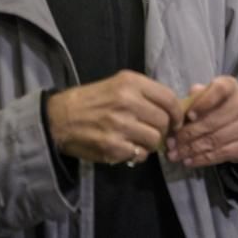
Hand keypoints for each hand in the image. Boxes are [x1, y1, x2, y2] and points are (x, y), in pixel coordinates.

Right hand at [47, 70, 183, 165]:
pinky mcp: (111, 146)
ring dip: (151, 143)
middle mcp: (127, 102)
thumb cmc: (93, 99)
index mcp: (131, 83)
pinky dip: (137, 154)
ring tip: (140, 140)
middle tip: (155, 132)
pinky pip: (139, 154)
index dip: (178, 113)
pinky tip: (128, 148)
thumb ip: (146, 93)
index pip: (169, 98)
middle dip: (164, 130)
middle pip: (164, 121)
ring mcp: (119, 125)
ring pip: (154, 139)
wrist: (59, 117)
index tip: (176, 121)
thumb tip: (173, 109)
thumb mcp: (119, 84)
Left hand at [166, 76, 237, 167]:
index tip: (188, 116)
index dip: (203, 103)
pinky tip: (190, 161)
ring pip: (215, 139)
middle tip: (171, 143)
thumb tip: (180, 109)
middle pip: (213, 120)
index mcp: (231, 86)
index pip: (219, 90)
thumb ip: (193, 99)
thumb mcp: (204, 96)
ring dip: (192, 149)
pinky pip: (222, 153)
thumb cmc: (215, 106)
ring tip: (175, 155)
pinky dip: (203, 159)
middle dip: (188, 134)